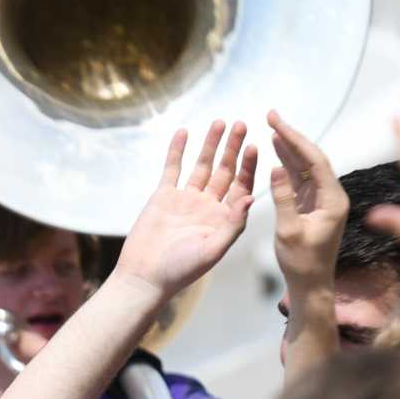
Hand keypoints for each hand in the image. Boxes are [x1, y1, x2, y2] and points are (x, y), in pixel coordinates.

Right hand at [110, 122, 257, 300]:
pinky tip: (184, 132)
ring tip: (219, 122)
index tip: (254, 145)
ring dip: (210, 144)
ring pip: (202, 165)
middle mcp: (208, 206)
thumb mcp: (213, 250)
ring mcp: (186, 199)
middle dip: (233, 148)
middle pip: (225, 171)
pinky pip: (172, 168)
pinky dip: (177, 150)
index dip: (248, 166)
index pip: (241, 187)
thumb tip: (253, 197)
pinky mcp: (164, 196)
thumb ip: (234, 224)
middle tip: (241, 124)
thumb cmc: (181, 270)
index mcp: (224, 219)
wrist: (145, 276)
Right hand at [267, 109, 346, 306]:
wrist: (311, 286)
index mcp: (333, 200)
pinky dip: (289, 164)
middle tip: (271, 115)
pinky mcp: (314, 206)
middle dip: (292, 136)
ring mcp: (324, 200)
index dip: (294, 138)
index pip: (315, 160)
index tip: (275, 122)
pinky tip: (277, 150)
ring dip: (290, 147)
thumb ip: (283, 198)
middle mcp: (333, 196)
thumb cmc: (301, 263)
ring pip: (307, 166)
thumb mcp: (289, 231)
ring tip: (272, 126)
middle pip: (313, 158)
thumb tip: (276, 167)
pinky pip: (302, 178)